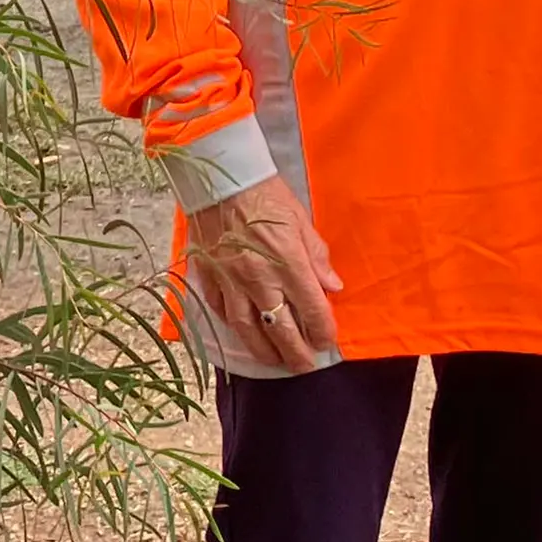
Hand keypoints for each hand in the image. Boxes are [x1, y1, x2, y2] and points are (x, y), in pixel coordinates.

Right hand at [186, 174, 342, 372]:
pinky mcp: (208, 276)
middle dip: (296, 353)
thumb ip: (317, 256)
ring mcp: (230, 281)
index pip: (311, 311)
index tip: (326, 341)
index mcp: (288, 263)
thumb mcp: (300, 219)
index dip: (322, 332)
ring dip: (263, 351)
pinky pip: (220, 310)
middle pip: (280, 329)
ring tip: (274, 361)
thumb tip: (332, 287)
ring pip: (247, 329)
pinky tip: (242, 333)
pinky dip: (232, 326)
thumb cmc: (264, 193)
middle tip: (304, 366)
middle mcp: (259, 279)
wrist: (218, 176)